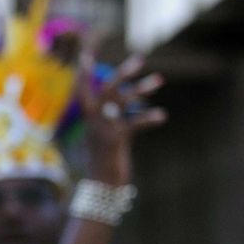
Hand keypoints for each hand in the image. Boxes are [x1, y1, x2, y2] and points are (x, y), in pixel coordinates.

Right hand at [77, 55, 165, 185]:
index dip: (84, 75)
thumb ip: (109, 122)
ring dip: (141, 89)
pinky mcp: (116, 141)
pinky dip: (149, 118)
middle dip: (123, 73)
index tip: (85, 56)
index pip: (82, 93)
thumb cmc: (104, 164)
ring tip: (159, 80)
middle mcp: (94, 123)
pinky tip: (161, 116)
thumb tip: (119, 105)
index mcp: (89, 121)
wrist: (101, 187)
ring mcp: (104, 130)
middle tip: (140, 58)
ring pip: (123, 102)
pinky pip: (134, 124)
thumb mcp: (104, 140)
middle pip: (106, 90)